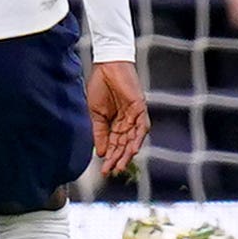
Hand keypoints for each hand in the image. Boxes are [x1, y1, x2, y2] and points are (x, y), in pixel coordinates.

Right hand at [86, 55, 147, 178]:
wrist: (105, 67)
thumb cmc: (99, 86)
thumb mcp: (95, 114)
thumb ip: (100, 133)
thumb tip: (101, 153)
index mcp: (115, 123)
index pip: (114, 144)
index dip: (110, 157)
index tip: (104, 170)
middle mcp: (127, 121)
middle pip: (124, 144)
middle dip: (118, 158)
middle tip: (112, 171)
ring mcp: (134, 115)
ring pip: (133, 139)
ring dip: (128, 153)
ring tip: (121, 165)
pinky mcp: (140, 108)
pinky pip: (142, 126)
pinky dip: (138, 138)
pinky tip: (132, 149)